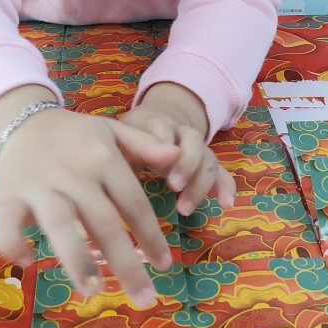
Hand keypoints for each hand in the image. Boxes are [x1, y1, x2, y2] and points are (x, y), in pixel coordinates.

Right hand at [0, 87, 181, 306]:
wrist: (21, 121)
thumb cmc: (74, 134)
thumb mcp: (112, 130)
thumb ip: (145, 143)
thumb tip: (177, 154)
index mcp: (104, 159)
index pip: (133, 203)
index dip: (151, 235)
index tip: (165, 265)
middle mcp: (75, 174)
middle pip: (104, 223)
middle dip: (126, 263)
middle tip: (145, 298)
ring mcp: (41, 186)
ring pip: (60, 225)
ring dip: (77, 260)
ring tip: (93, 291)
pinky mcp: (10, 196)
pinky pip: (6, 222)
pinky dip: (13, 243)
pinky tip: (28, 262)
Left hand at [121, 83, 235, 215]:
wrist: (153, 118)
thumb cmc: (128, 137)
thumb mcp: (117, 138)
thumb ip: (114, 155)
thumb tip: (101, 184)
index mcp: (155, 123)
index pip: (162, 130)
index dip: (162, 146)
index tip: (153, 165)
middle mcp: (180, 132)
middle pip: (192, 141)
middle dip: (186, 165)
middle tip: (174, 189)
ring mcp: (196, 146)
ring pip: (207, 156)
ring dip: (200, 182)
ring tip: (185, 208)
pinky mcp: (205, 160)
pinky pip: (220, 170)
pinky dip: (225, 186)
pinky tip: (226, 204)